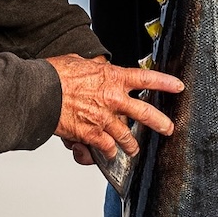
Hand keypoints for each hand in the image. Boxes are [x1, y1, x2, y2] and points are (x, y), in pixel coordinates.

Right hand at [47, 54, 181, 159]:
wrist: (40, 92)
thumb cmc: (55, 76)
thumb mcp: (79, 62)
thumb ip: (93, 67)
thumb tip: (96, 66)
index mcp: (112, 78)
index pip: (146, 78)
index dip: (165, 83)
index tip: (178, 87)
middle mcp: (113, 99)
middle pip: (145, 113)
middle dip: (160, 123)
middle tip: (168, 129)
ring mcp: (104, 119)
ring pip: (127, 137)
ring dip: (131, 145)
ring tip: (134, 149)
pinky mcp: (91, 135)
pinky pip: (107, 148)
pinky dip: (108, 152)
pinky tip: (110, 154)